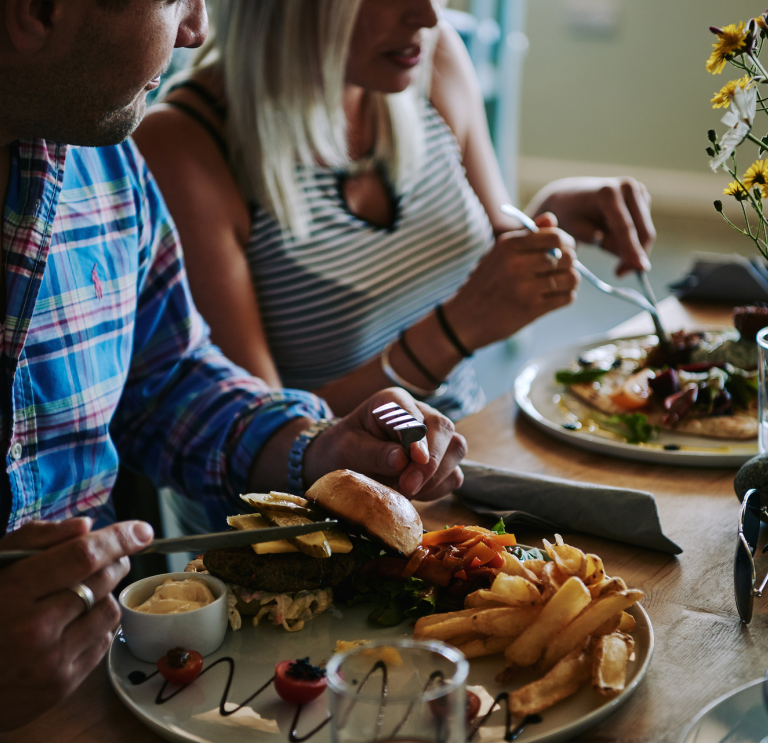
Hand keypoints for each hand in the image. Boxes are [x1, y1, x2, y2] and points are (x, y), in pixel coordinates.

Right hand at [0, 517, 153, 730]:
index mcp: (12, 593)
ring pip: (109, 610)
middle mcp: (34, 630)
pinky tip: (73, 623)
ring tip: (82, 592)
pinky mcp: (61, 686)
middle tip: (107, 557)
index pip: (84, 556)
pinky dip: (97, 626)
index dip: (119, 538)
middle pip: (103, 580)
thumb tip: (86, 526)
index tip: (142, 530)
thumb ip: (34, 540)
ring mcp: (50, 661)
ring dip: (105, 595)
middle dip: (114, 561)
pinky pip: (103, 642)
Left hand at [304, 388, 466, 500]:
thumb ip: (374, 453)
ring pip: (456, 450)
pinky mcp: (442, 460)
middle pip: (443, 428)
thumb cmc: (344, 449)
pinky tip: (414, 494)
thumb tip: (402, 459)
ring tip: (404, 491)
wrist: (344, 463)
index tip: (416, 459)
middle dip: (430, 461)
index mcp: (392, 402)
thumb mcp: (348, 449)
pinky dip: (437, 488)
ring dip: (435, 476)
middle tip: (407, 486)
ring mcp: (434, 437)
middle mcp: (419, 414)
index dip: (418, 436)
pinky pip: (454, 474)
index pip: (413, 413)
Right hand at [444, 214, 578, 351]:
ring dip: (570, 281)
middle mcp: (517, 264)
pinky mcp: (532, 309)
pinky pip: (566, 298)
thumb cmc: (484, 284)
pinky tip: (554, 297)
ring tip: (560, 283)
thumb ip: (526, 236)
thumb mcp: (498, 254)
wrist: (465, 319)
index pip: (555, 236)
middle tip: (562, 269)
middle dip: (570, 262)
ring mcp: (525, 287)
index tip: (564, 249)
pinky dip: (566, 296)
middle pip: (567, 256)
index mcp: (508, 245)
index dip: (567, 242)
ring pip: (571, 278)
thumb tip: (551, 219)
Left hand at [528, 177, 655, 276]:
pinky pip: (643, 227)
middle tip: (620, 274)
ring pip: (645, 230)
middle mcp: (627, 187)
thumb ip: (607, 244)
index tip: (640, 269)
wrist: (568, 196)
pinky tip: (613, 238)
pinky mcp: (643, 196)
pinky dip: (633, 240)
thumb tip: (636, 261)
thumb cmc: (570, 216)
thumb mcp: (581, 233)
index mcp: (607, 192)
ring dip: (634, 249)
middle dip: (636, 255)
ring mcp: (638, 190)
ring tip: (609, 254)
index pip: (625, 227)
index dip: (633, 250)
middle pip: (642, 230)